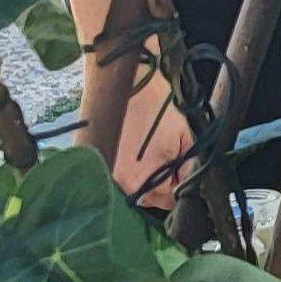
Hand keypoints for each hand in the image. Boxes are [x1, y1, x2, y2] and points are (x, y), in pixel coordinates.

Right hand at [103, 70, 199, 213]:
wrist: (129, 79)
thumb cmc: (157, 107)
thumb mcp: (184, 140)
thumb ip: (188, 168)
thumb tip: (188, 185)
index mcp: (140, 183)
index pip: (167, 202)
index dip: (180, 187)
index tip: (182, 172)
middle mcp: (117, 183)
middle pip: (147, 197)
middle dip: (160, 181)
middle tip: (167, 156)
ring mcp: (102, 170)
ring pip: (131, 186)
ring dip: (142, 174)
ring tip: (148, 147)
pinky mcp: (92, 156)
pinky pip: (113, 171)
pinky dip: (124, 162)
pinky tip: (131, 145)